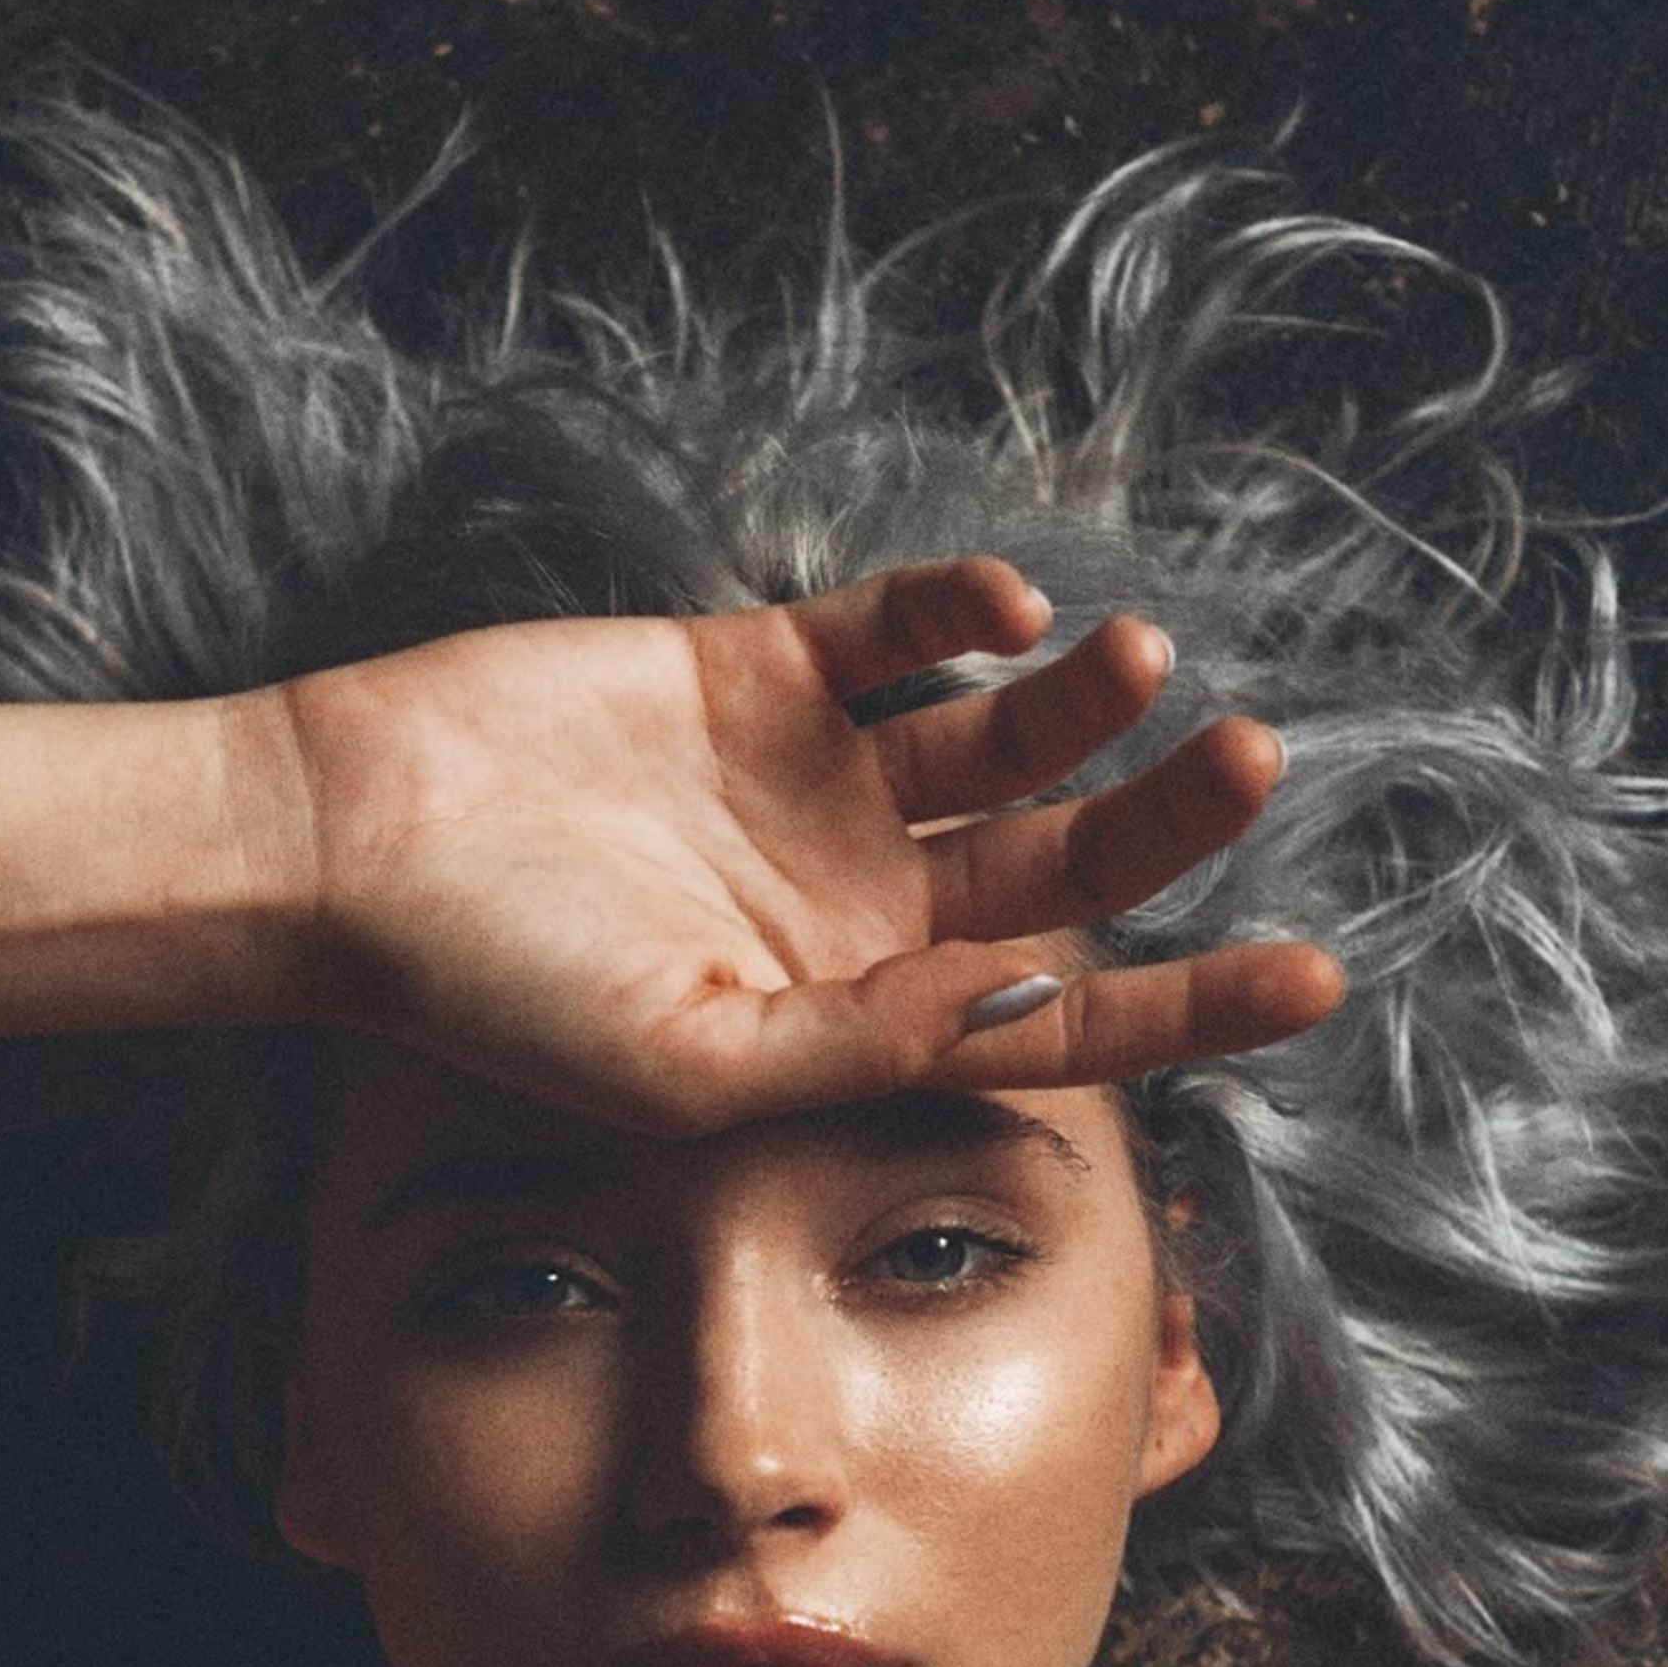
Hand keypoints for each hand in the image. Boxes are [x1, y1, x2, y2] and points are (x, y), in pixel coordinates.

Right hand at [255, 563, 1340, 1131]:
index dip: (1193, 1003)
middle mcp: (858, 907)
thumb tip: (1050, 992)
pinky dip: (959, 611)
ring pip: (1004, 740)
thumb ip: (874, 1038)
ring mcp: (815, 784)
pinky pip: (896, 630)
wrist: (351, 845)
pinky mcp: (757, 669)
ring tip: (1138, 664)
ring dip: (1081, 704)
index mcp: (857, 1021)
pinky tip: (1006, 608)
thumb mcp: (699, 1058)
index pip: (1064, 1017)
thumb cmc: (498, 990)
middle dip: (1165, 820)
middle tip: (1251, 761)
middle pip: (1064, 864)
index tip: (1316, 977)